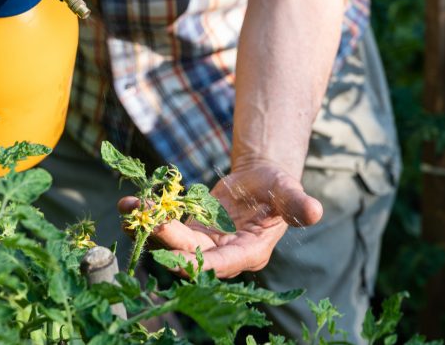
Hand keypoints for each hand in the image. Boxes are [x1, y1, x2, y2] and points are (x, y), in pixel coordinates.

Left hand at [119, 164, 322, 277]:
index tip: (175, 258)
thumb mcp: (288, 192)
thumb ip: (297, 205)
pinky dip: (148, 216)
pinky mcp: (190, 231)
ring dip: (150, 227)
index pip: (223, 263)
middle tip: (145, 222)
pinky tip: (128, 204)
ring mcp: (204, 244)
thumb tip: (315, 211)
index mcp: (249, 252)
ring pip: (173, 241)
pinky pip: (167, 227)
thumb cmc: (278, 187)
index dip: (200, 263)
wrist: (260, 181)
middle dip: (167, 240)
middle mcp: (223, 254)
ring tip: (128, 209)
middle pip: (191, 253)